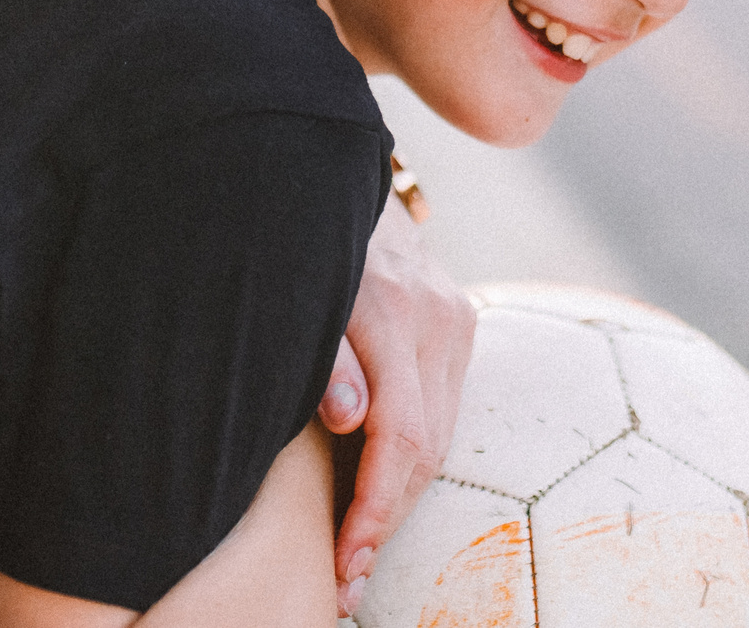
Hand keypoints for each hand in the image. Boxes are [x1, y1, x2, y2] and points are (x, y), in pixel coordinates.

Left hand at [320, 196, 473, 615]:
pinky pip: (442, 406)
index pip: (401, 437)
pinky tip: (378, 490)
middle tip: (344, 581)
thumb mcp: (289, 292)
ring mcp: (454, 317)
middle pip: (428, 446)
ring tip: (357, 550)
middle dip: (386, 520)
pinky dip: (412, 454)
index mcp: (392, 310)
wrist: (323, 168)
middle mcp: (437, 316)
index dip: (374, 510)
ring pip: (441, 433)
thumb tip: (350, 421)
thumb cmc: (292, 238)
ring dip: (401, 495)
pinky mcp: (458, 319)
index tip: (344, 563)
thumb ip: (321, 356)